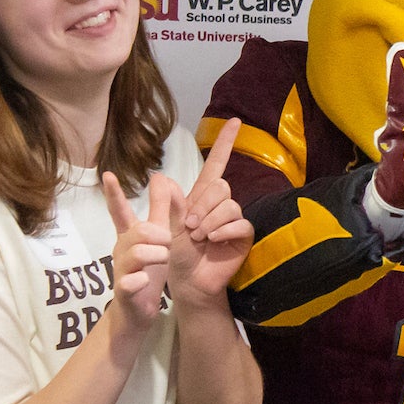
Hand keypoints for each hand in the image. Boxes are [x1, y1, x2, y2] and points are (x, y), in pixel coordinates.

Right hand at [104, 172, 177, 331]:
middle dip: (161, 237)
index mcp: (129, 236)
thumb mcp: (158, 238)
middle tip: (167, 247)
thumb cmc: (148, 271)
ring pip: (139, 253)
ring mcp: (120, 270)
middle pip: (140, 230)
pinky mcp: (124, 291)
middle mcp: (121, 250)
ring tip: (162, 262)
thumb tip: (160, 177)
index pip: (119, 211)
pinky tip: (145, 282)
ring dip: (158, 255)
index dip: (114, 194)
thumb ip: (159, 209)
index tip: (108, 174)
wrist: (138, 311)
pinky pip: (132, 281)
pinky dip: (142, 280)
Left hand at [163, 120, 253, 307]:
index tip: (235, 121)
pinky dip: (223, 231)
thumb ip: (168, 204)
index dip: (225, 143)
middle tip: (190, 227)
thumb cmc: (177, 254)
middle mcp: (220, 205)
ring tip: (199, 238)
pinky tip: (213, 242)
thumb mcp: (167, 227)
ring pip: (229, 204)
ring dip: (210, 222)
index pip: (217, 164)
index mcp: (202, 197)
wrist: (189, 281)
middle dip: (202, 205)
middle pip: (220, 186)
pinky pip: (239, 223)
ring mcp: (233, 219)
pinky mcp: (243, 235)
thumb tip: (161, 178)